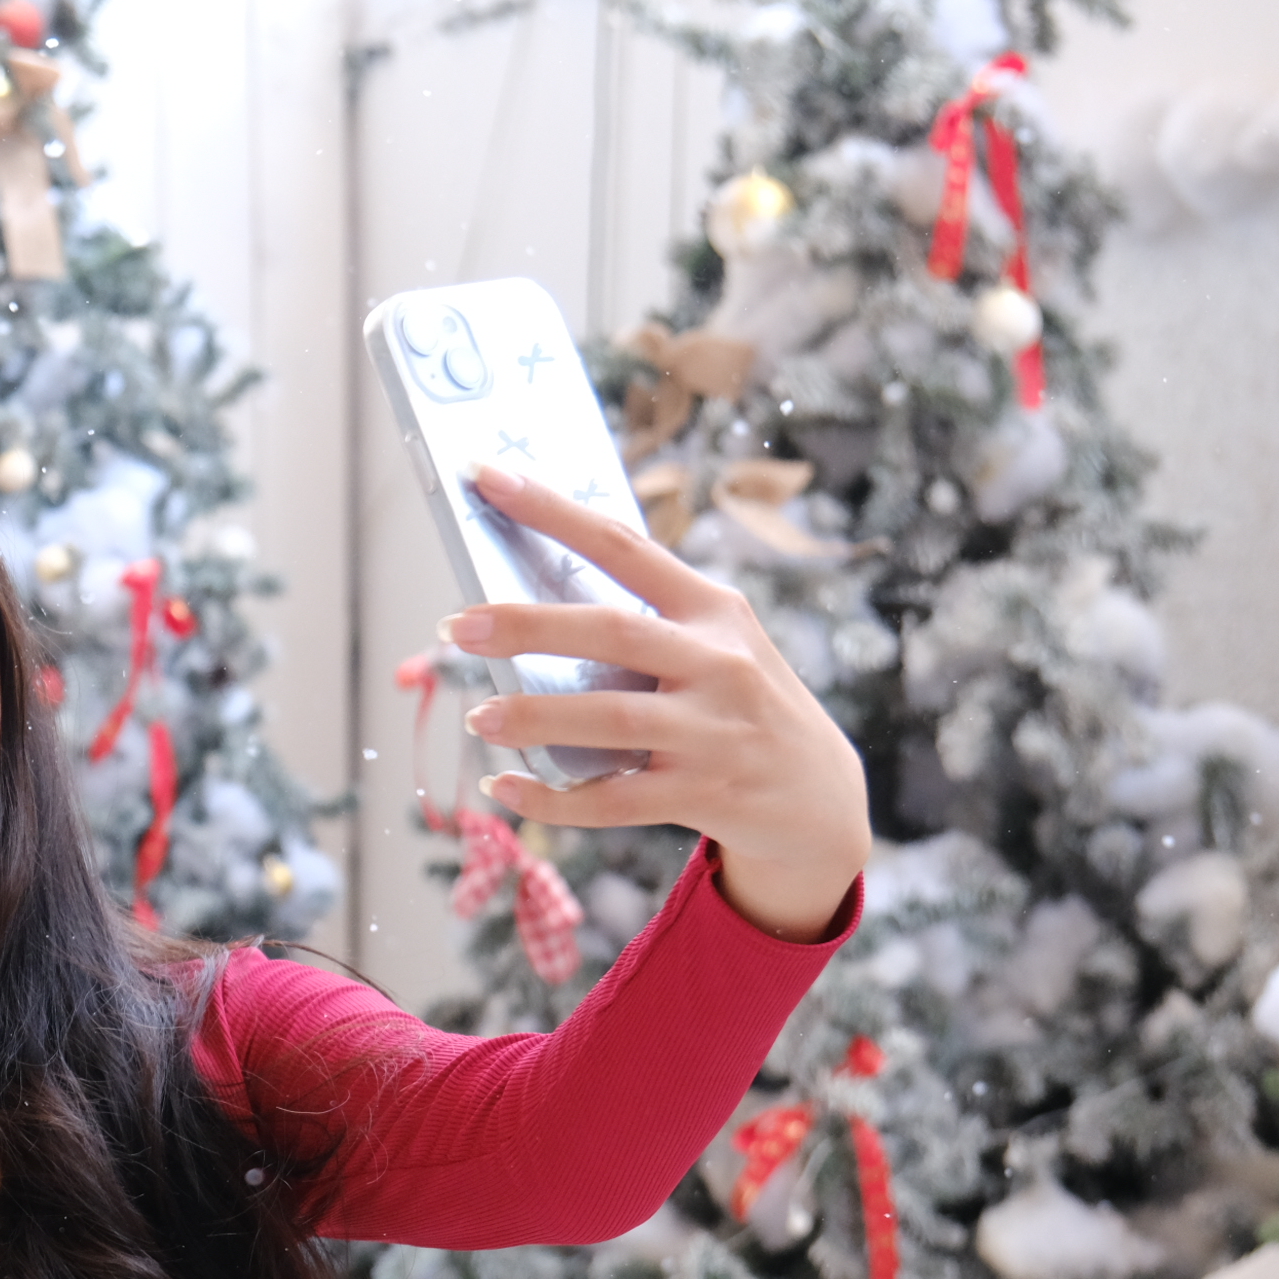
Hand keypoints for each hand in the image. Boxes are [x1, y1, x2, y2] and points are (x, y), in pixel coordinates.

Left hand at [440, 462, 870, 942]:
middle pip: (611, 632)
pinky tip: (506, 789)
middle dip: (527, 626)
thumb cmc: (740, 706)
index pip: (624, 546)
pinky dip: (553, 798)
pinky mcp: (703, 794)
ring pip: (609, 720)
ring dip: (534, 717)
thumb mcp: (717, 647)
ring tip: (478, 717)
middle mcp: (718, 663)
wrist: (821, 798)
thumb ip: (643, 626)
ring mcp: (713, 732)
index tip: (487, 477)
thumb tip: (525, 609)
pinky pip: (613, 800)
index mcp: (712, 610)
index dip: (552, 511)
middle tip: (457, 626)